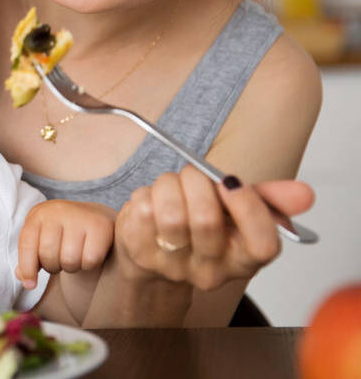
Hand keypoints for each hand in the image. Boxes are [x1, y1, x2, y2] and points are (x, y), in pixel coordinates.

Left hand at [16, 200, 116, 287]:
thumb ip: (30, 258)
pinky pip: (90, 260)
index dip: (27, 268)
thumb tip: (23, 278)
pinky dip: (88, 265)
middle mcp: (57, 211)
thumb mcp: (41, 238)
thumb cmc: (63, 232)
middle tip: (60, 261)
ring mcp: (80, 216)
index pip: (27, 244)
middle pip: (48, 255)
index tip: (30, 284)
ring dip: (71, 267)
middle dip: (53, 266)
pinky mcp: (101, 226)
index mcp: (38, 214)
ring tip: (74, 257)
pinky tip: (89, 255)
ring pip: (69, 260)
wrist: (95, 215)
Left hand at [115, 166, 314, 289]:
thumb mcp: (238, 210)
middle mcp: (210, 271)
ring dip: (169, 185)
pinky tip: (152, 200)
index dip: (249, 207)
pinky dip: (145, 193)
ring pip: (170, 213)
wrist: (153, 248)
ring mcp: (172, 266)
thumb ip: (271, 199)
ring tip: (171, 185)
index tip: (231, 181)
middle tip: (192, 173)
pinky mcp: (140, 253)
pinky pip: (142, 210)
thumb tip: (304, 194)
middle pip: (206, 220)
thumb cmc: (200, 223)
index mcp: (243, 260)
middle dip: (197, 181)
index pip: (263, 245)